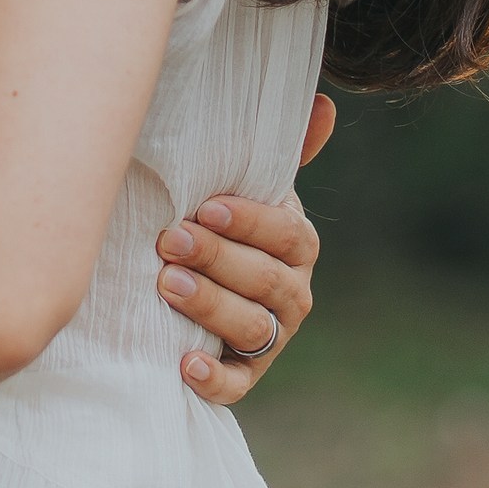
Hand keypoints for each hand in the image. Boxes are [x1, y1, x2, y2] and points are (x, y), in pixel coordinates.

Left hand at [159, 93, 333, 405]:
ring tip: (166, 285)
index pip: (285, 234)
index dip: (250, 221)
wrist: (191, 282)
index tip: (207, 206)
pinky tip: (185, 363)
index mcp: (296, 244)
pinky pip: (237, 384)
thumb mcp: (245, 185)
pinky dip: (214, 378)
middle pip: (266, 280)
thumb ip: (277, 151)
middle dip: (218, 260)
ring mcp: (271, 336)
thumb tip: (322, 104)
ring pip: (252, 327)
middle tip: (170, 241)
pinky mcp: (244, 374)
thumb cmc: (219, 223)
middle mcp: (292, 292)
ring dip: (210, 306)